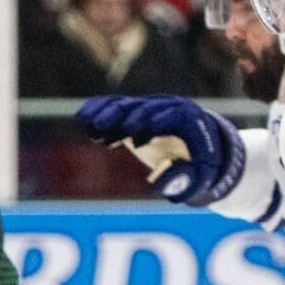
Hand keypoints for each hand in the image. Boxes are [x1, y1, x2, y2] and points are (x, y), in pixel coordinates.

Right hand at [76, 94, 244, 205]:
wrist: (200, 152)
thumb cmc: (201, 169)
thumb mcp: (200, 179)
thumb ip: (185, 180)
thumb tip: (162, 176)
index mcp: (190, 119)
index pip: (173, 115)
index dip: (154, 124)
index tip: (137, 141)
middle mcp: (169, 108)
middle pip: (145, 107)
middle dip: (124, 117)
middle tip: (103, 128)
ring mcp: (150, 109)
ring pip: (126, 105)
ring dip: (106, 115)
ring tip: (88, 126)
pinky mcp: (135, 114)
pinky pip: (115, 106)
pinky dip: (99, 110)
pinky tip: (82, 118)